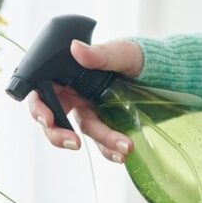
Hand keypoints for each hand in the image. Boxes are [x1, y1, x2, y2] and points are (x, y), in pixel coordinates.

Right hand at [28, 39, 143, 162]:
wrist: (162, 72)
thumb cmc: (138, 56)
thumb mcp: (122, 52)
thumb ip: (100, 53)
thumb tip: (76, 48)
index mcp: (69, 75)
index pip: (42, 93)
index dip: (39, 108)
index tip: (47, 119)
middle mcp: (75, 95)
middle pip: (55, 119)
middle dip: (59, 134)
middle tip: (73, 143)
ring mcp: (91, 111)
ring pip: (84, 132)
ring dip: (100, 142)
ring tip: (122, 148)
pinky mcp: (107, 124)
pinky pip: (102, 141)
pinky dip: (110, 150)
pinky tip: (121, 154)